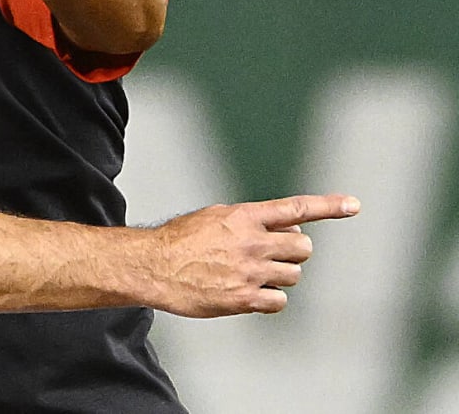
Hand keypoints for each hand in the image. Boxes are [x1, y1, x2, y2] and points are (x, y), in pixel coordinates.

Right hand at [148, 194, 360, 317]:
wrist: (152, 266)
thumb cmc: (179, 240)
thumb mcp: (214, 216)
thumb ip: (250, 220)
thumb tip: (284, 227)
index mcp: (244, 216)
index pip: (296, 208)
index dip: (329, 206)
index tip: (354, 205)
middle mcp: (252, 242)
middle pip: (302, 248)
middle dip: (292, 252)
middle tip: (271, 256)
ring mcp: (250, 271)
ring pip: (293, 275)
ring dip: (280, 275)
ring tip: (252, 274)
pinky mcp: (244, 298)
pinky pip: (279, 301)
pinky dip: (269, 299)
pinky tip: (248, 293)